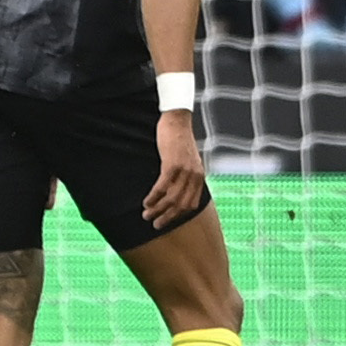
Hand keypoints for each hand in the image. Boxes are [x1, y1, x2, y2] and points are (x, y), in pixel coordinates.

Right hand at [140, 109, 208, 229]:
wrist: (177, 121)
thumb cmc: (179, 139)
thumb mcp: (187, 159)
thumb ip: (185, 174)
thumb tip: (174, 189)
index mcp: (199, 177)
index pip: (191, 204)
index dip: (178, 215)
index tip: (167, 221)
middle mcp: (194, 176)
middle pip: (181, 204)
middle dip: (167, 217)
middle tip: (155, 224)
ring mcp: (184, 171)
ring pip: (171, 198)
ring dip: (158, 209)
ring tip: (146, 215)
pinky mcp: (172, 164)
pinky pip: (162, 186)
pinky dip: (154, 197)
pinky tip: (146, 201)